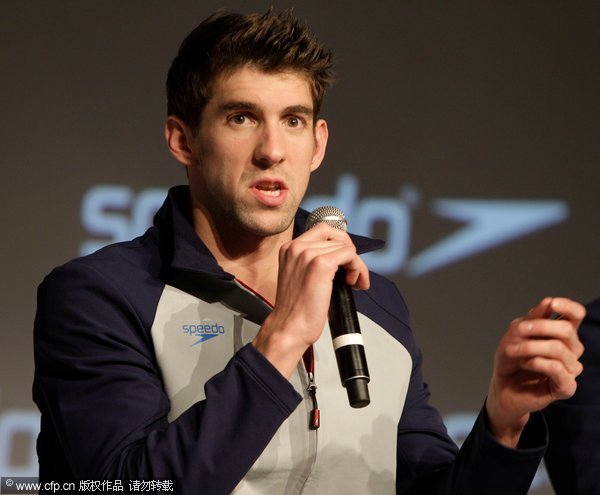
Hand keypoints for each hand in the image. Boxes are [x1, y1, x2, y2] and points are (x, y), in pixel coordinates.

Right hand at [253, 223, 369, 377]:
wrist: (288, 328)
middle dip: (350, 253)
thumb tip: (340, 256)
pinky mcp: (321, 264)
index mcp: (289, 248)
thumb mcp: (300, 276)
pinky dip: (358, 268)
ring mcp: (308, 254)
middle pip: (337, 236)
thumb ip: (313, 261)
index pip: (323, 231)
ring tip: (354, 282)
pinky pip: (350, 254)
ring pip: (346, 246)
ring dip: (356, 265)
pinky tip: (353, 283)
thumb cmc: (295, 310)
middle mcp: (296, 247)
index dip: (339, 244)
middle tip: (354, 271)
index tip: (344, 261)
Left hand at [486, 297, 585, 446]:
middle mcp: (570, 349)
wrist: (502, 386)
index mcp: (561, 333)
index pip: (576, 315)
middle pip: (566, 330)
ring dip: (530, 346)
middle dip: (538, 326)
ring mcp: (570, 368)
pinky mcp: (566, 386)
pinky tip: (525, 363)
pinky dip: (537, 362)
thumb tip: (548, 302)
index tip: (552, 303)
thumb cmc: (511, 359)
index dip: (568, 306)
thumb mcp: (516, 333)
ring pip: (558, 348)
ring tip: (513, 351)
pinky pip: (557, 369)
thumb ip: (533, 318)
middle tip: (518, 331)